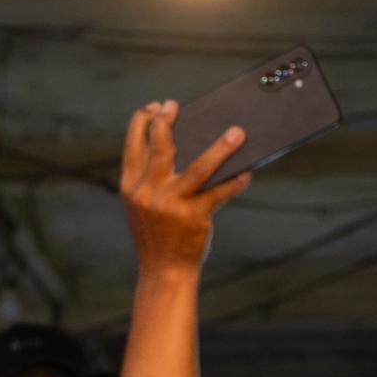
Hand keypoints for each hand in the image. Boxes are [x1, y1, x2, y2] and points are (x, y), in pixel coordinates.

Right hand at [119, 102, 251, 271]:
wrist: (162, 272)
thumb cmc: (156, 234)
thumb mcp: (141, 205)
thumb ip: (151, 178)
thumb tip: (180, 144)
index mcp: (130, 187)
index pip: (133, 145)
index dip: (142, 121)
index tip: (154, 106)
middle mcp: (148, 192)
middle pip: (162, 146)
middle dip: (168, 121)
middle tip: (177, 105)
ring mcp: (171, 205)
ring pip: (200, 167)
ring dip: (221, 147)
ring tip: (237, 132)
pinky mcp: (193, 217)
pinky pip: (219, 194)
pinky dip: (235, 182)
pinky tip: (246, 173)